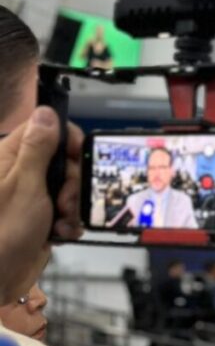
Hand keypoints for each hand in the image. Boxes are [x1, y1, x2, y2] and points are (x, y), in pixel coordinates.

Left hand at [0, 109, 82, 301]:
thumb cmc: (6, 230)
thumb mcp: (26, 185)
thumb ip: (37, 148)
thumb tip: (46, 112)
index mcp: (10, 156)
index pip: (45, 129)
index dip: (66, 140)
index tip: (77, 157)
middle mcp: (21, 172)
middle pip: (62, 161)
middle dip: (72, 182)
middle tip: (64, 201)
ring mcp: (32, 196)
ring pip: (68, 188)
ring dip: (73, 207)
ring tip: (61, 222)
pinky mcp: (41, 218)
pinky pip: (66, 212)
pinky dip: (69, 223)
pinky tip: (61, 234)